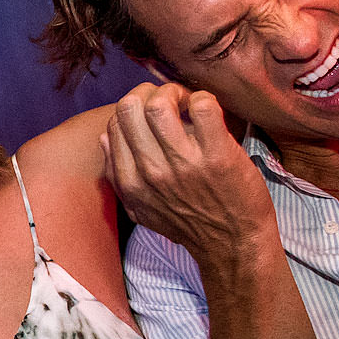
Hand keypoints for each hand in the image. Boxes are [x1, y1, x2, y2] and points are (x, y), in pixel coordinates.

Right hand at [102, 84, 276, 268]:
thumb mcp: (143, 210)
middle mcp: (152, 171)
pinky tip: (211, 113)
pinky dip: (205, 100)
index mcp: (132, 182)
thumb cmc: (191, 224)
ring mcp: (184, 163)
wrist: (234, 245)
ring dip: (176, 93)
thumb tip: (105, 138)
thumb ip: (120, 177)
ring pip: (159, 104)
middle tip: (173, 103)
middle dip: (152, 93)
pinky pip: (203, 107)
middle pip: (130, 107)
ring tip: (189, 105)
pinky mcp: (217, 156)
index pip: (116, 123)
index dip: (137, 110)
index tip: (157, 117)